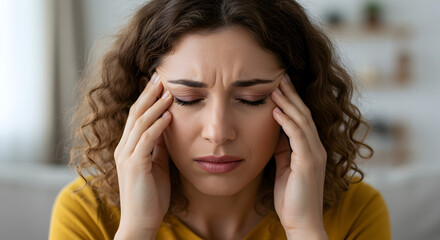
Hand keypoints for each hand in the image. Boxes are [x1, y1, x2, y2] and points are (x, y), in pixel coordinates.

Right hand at [114, 72, 172, 238]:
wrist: (141, 220)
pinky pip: (146, 140)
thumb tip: (168, 126)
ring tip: (168, 91)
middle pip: (135, 114)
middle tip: (160, 76)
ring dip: (155, 106)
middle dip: (148, 94)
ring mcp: (127, 156)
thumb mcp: (157, 164)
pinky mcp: (135, 166)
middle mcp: (123, 148)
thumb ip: (159, 145)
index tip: (158, 82)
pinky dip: (158, 126)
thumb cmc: (150, 194)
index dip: (146, 98)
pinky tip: (169, 116)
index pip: (136, 116)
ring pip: (140, 124)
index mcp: (128, 147)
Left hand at [271, 74, 327, 238]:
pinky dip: (287, 122)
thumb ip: (282, 148)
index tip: (279, 84)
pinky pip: (298, 136)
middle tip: (280, 75)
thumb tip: (273, 130)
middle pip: (304, 114)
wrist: (301, 222)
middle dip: (291, 94)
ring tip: (275, 86)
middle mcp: (316, 148)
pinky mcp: (309, 163)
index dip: (291, 100)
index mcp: (310, 149)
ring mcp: (314, 154)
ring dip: (288, 102)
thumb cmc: (291, 197)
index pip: (301, 118)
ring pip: (302, 121)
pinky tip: (275, 110)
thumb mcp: (284, 167)